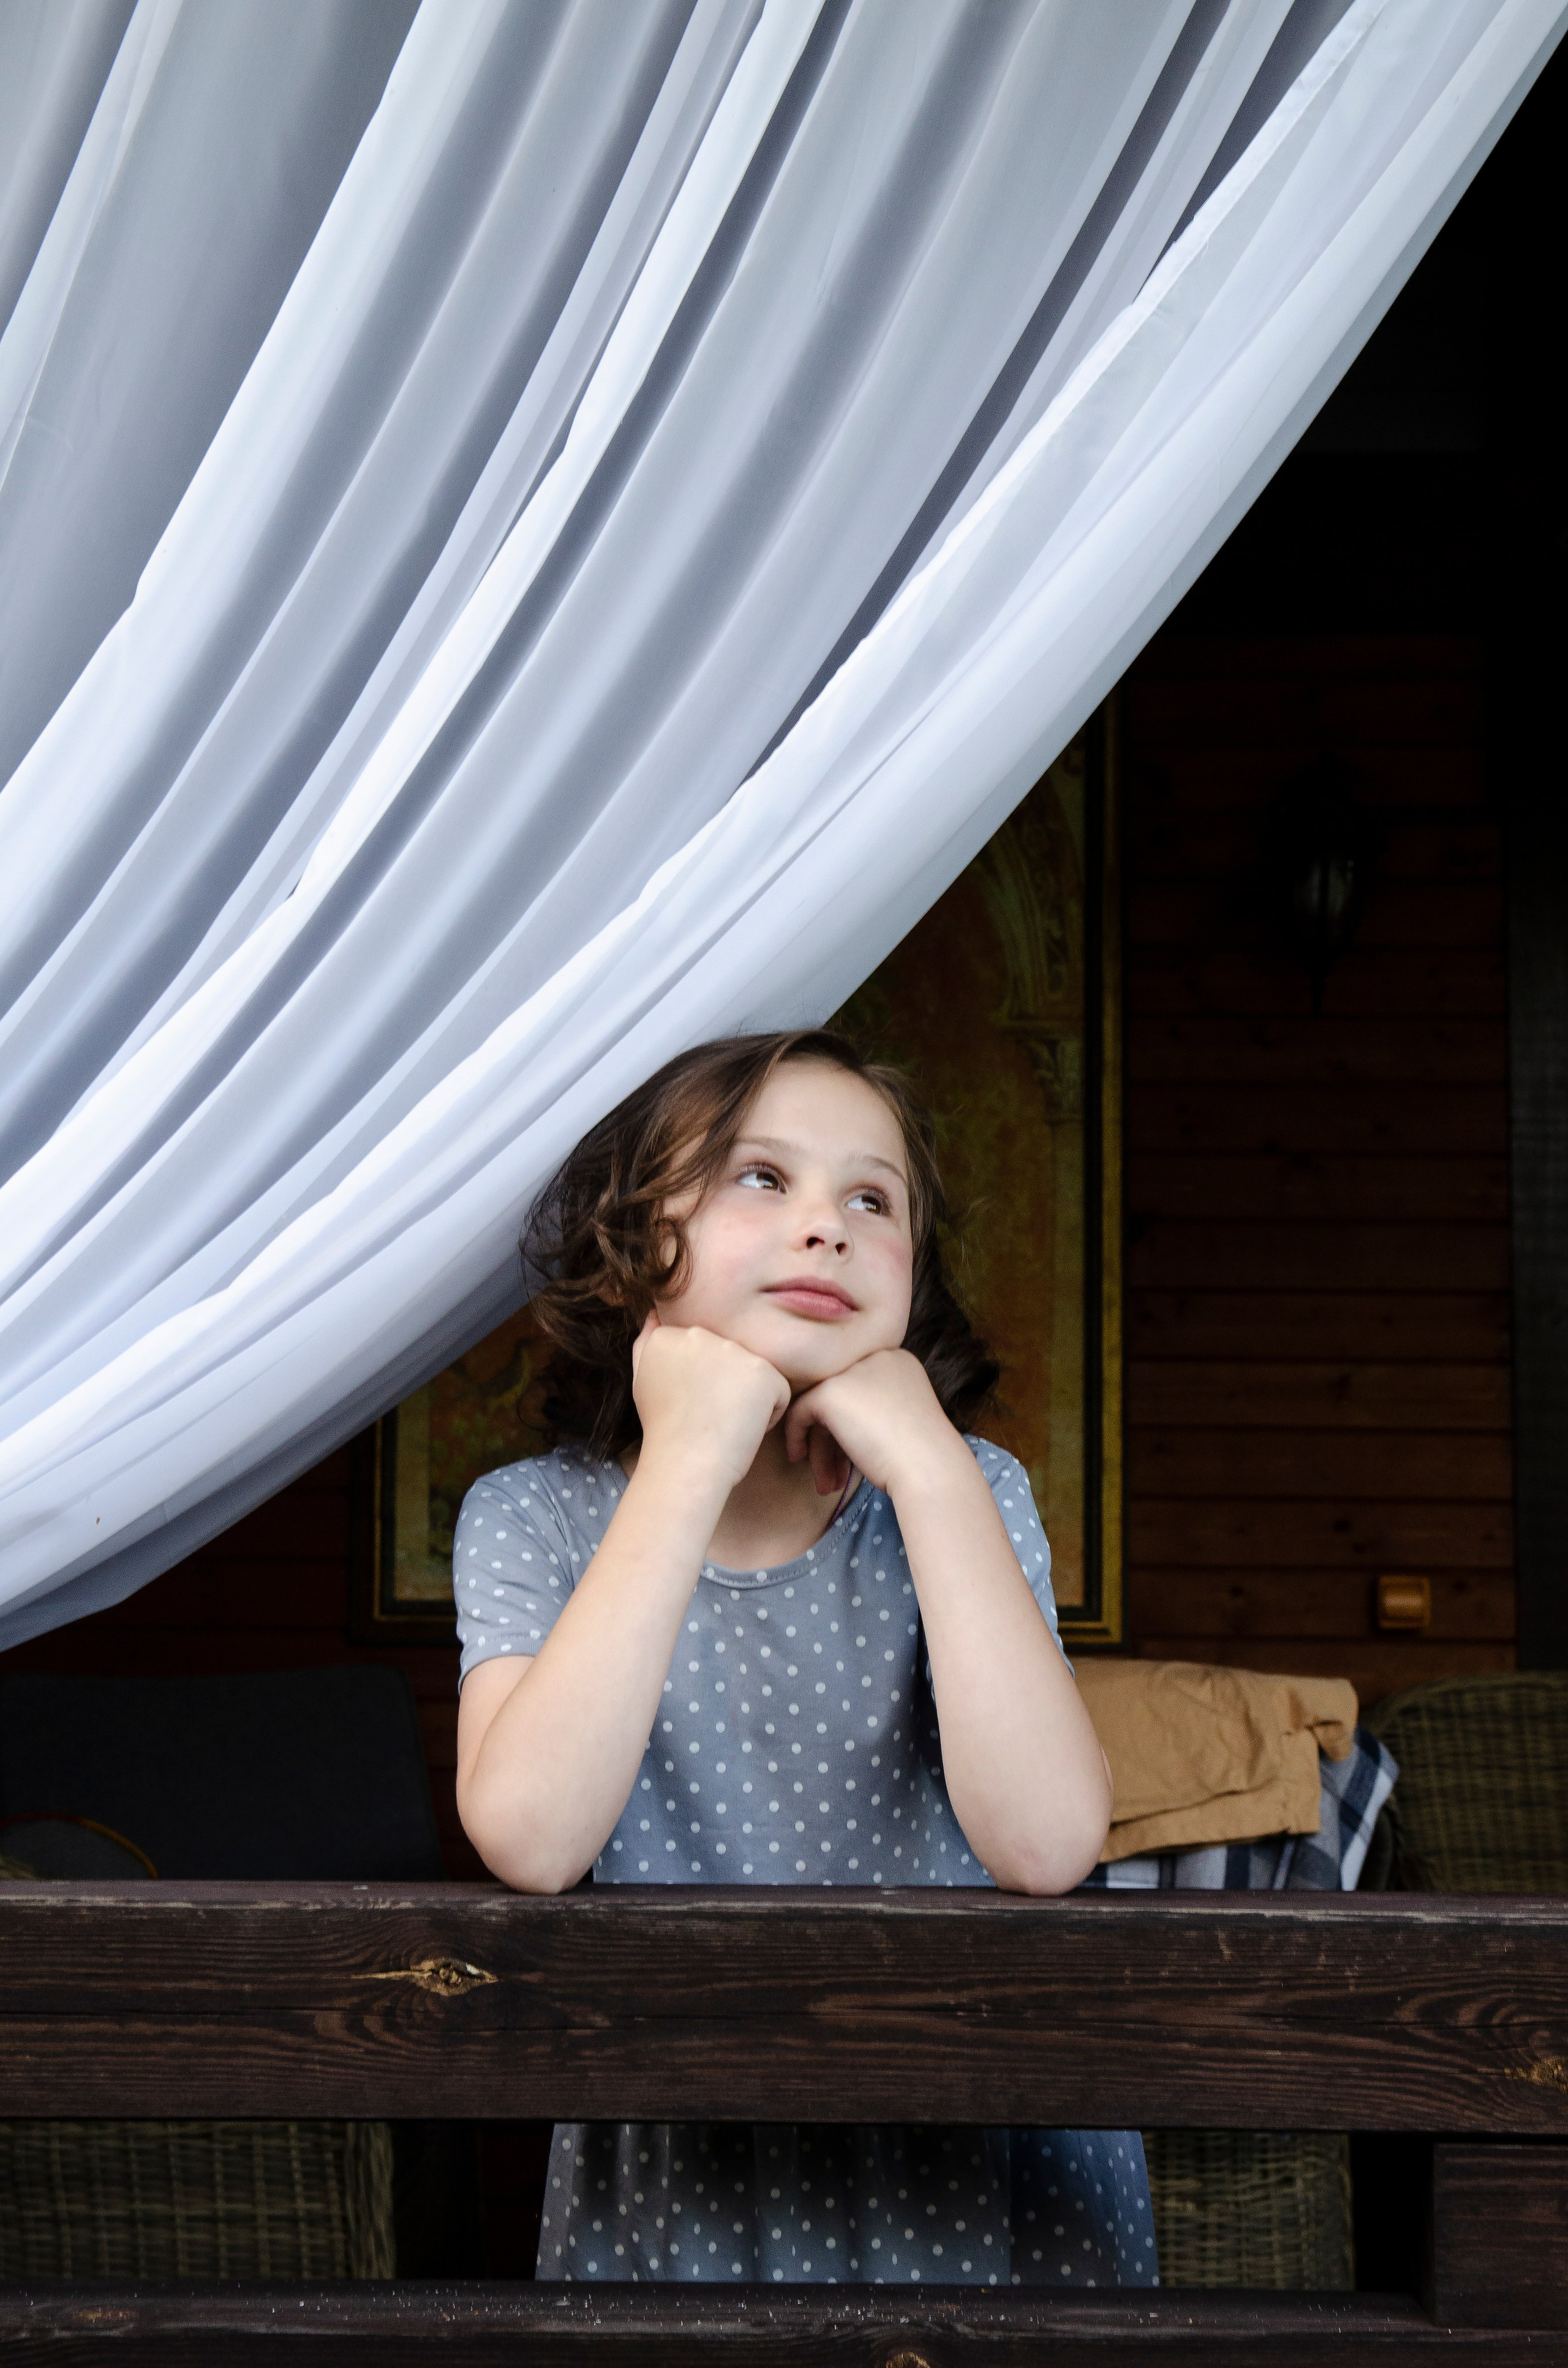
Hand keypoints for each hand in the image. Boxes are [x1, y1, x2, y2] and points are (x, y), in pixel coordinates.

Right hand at [632, 1313, 790, 1496]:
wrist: (685, 1465)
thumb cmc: (665, 1432)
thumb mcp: (642, 1380)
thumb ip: (647, 1342)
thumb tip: (653, 1312)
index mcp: (670, 1334)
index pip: (707, 1352)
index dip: (701, 1385)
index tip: (686, 1406)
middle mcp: (700, 1333)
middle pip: (732, 1360)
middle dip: (725, 1388)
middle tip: (705, 1417)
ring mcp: (732, 1349)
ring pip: (755, 1375)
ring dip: (746, 1400)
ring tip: (723, 1423)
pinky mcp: (762, 1371)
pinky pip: (779, 1393)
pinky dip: (768, 1417)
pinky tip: (742, 1429)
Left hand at [783, 1348, 960, 1500]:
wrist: (928, 1468)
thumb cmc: (920, 1458)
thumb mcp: (898, 1423)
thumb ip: (870, 1412)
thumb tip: (827, 1427)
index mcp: (897, 1362)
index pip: (859, 1390)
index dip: (850, 1428)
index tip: (850, 1461)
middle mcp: (874, 1358)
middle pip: (840, 1399)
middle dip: (833, 1443)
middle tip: (834, 1478)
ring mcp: (851, 1371)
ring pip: (820, 1408)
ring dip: (821, 1450)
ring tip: (825, 1485)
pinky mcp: (830, 1390)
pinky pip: (800, 1411)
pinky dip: (796, 1436)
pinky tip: (803, 1461)